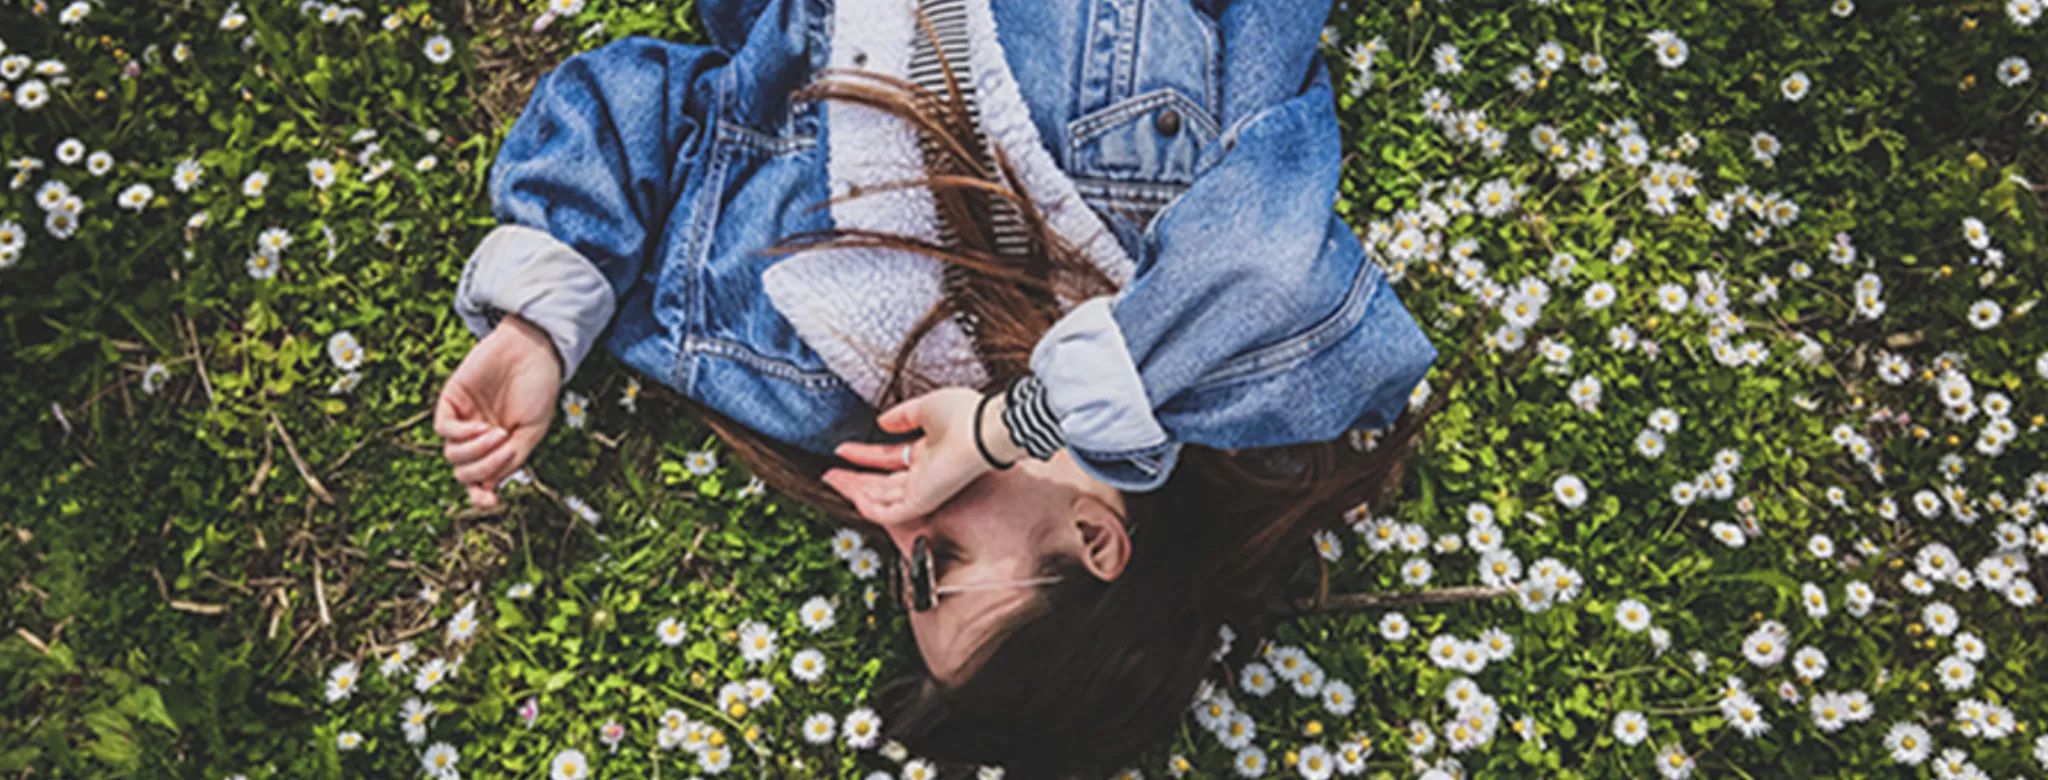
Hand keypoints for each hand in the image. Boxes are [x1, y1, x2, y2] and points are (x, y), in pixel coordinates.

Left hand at [436, 315, 561, 508]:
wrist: (533, 350)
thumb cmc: (538, 389)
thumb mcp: (533, 431)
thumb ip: (513, 458)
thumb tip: (489, 485)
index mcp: (497, 447)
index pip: (479, 479)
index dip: (480, 495)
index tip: (490, 500)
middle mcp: (477, 437)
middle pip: (463, 471)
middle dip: (483, 467)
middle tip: (505, 448)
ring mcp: (463, 418)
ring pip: (452, 455)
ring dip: (475, 451)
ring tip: (498, 433)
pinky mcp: (451, 400)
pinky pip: (443, 429)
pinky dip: (461, 435)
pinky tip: (481, 426)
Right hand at [822, 386, 1010, 525]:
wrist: (984, 430)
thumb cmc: (967, 416)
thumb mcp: (927, 407)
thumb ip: (904, 415)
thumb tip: (882, 421)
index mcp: (928, 452)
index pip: (890, 457)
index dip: (865, 455)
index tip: (843, 449)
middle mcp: (924, 473)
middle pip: (882, 481)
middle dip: (855, 477)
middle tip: (831, 473)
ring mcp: (923, 489)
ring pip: (882, 497)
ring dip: (855, 490)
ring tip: (832, 480)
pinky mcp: (923, 501)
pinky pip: (890, 512)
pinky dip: (871, 507)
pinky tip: (853, 496)